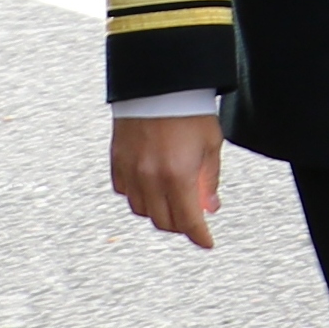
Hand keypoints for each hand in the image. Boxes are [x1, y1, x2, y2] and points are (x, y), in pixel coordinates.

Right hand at [111, 113, 222, 247]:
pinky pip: (125, 192)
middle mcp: (151, 178)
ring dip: (159, 212)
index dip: (199, 236)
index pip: (189, 221)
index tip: (207, 243)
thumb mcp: (211, 146)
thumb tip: (210, 207)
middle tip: (192, 220)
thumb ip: (210, 180)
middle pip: (163, 221)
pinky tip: (151, 187)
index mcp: (179, 176)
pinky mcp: (117, 161)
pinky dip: (139, 196)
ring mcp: (131, 171)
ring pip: (142, 210)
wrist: (159, 84)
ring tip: (172, 202)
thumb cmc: (190, 112)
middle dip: (181, 226)